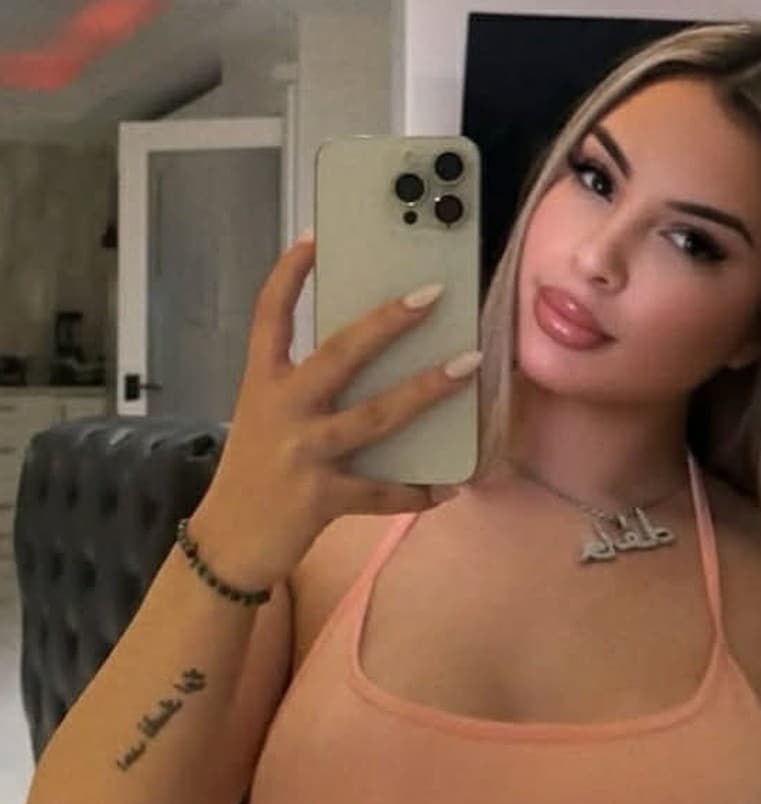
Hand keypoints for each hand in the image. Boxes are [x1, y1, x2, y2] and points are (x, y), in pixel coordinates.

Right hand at [187, 231, 480, 589]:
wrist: (227, 543)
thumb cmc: (254, 472)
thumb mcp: (265, 418)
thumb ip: (304, 389)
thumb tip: (372, 359)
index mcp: (262, 383)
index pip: (269, 316)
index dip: (289, 276)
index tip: (315, 237)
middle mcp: (281, 410)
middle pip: (339, 354)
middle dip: (387, 323)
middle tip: (432, 294)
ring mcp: (304, 453)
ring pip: (376, 416)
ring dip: (426, 391)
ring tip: (467, 368)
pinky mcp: (323, 497)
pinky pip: (384, 491)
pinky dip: (418, 490)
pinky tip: (449, 485)